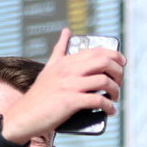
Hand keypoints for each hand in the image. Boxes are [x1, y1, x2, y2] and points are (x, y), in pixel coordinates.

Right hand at [2, 29, 124, 143]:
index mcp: (65, 61)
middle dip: (118, 73)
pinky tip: (110, 111)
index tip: (122, 64)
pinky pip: (97, 101)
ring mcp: (69, 85)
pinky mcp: (70, 101)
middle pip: (104, 62)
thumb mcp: (49, 68)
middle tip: (119, 84)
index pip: (96, 51)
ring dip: (115, 91)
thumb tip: (67, 31)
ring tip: (114, 98)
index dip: (114, 56)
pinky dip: (108, 107)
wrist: (24, 115)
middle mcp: (68, 70)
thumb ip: (59, 50)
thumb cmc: (40, 94)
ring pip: (104, 81)